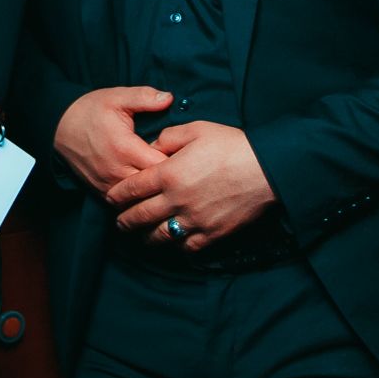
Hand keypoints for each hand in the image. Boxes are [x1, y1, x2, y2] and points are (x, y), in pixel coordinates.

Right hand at [53, 86, 174, 196]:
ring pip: (142, 199)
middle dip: (170, 179)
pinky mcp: (102, 192)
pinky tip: (148, 189)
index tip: (184, 154)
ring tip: (167, 180)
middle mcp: (117, 171)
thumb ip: (145, 97)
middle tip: (181, 168)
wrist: (59, 127)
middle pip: (155, 187)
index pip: (163, 166)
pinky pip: (127, 203)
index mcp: (125, 148)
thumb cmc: (89, 111)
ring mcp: (109, 185)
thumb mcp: (117, 97)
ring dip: (155, 191)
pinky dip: (139, 198)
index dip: (178, 161)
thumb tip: (170, 98)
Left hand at [109, 122, 275, 249]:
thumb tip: (154, 147)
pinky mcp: (212, 234)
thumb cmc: (232, 145)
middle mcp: (176, 200)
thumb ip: (168, 138)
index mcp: (168, 174)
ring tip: (140, 236)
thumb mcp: (196, 130)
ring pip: (159, 237)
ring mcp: (194, 220)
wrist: (267, 169)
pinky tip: (173, 242)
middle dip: (124, 221)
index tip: (110, 198)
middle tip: (119, 223)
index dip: (117, 195)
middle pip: (139, 217)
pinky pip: (187, 247)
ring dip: (145, 237)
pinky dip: (177, 246)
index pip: (131, 189)